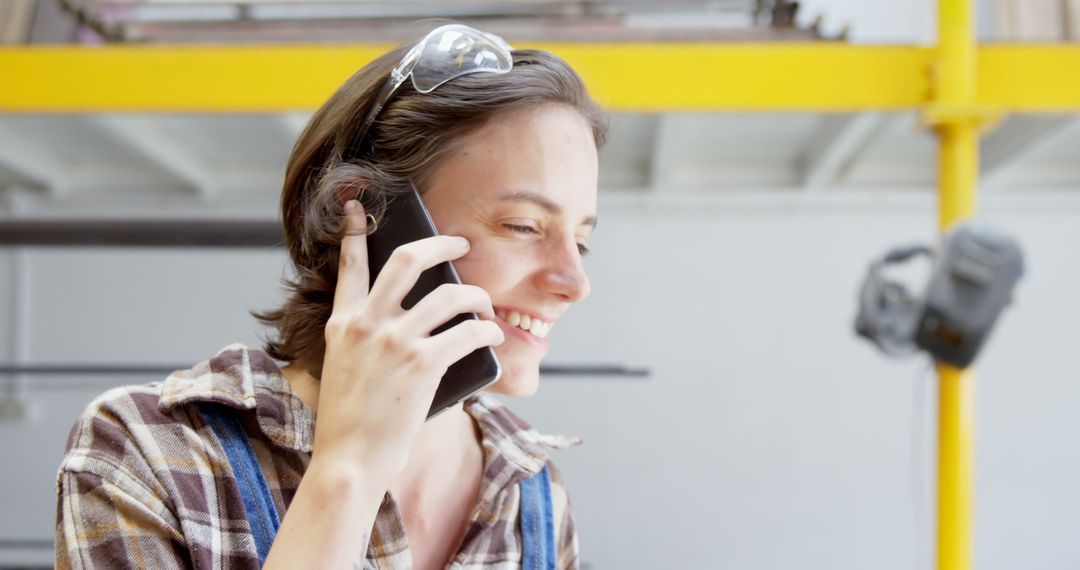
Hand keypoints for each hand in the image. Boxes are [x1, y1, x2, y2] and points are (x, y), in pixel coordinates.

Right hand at [310, 199, 504, 485]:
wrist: (348, 459)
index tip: (359, 207)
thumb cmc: (353, 422)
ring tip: (485, 304)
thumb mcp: (345, 369)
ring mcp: (394, 340)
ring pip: (450, 295)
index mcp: (343, 323)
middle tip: (460, 243)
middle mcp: (366, 323)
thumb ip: (368, 339)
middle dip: (441, 244)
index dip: (357, 231)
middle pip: (409, 260)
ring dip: (477, 296)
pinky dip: (486, 331)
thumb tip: (414, 318)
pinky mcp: (421, 363)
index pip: (350, 265)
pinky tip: (492, 335)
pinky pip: (467, 332)